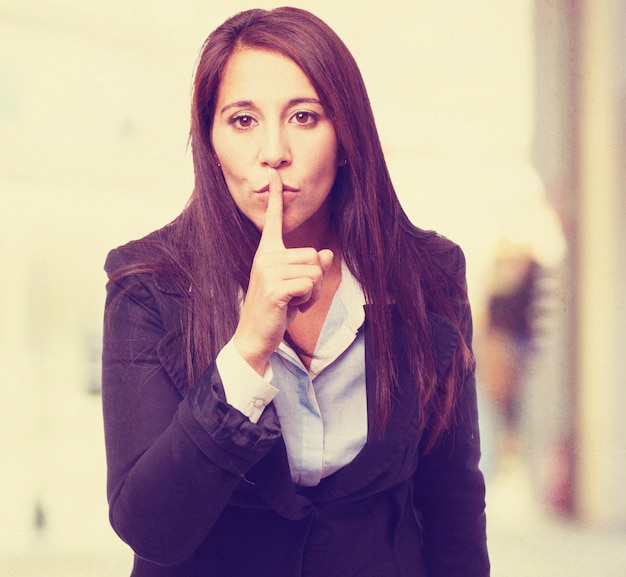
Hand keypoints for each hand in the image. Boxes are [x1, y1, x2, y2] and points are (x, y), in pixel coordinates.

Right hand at [232, 168, 333, 374]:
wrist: (255, 335)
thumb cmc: (277, 309)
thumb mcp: (298, 286)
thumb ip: (312, 268)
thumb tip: (327, 253)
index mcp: (267, 252)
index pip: (273, 221)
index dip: (275, 198)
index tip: (273, 174)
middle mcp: (266, 257)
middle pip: (314, 255)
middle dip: (315, 279)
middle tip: (295, 294)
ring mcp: (268, 271)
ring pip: (314, 271)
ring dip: (312, 291)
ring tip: (292, 301)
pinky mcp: (274, 287)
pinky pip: (309, 285)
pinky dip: (307, 299)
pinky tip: (289, 307)